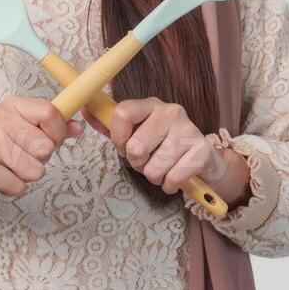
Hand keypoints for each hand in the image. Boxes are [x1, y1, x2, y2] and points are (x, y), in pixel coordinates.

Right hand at [0, 96, 83, 197]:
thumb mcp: (16, 124)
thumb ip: (48, 125)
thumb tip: (77, 127)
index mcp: (12, 105)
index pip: (51, 113)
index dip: (58, 133)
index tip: (49, 140)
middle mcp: (1, 119)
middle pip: (46, 147)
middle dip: (39, 159)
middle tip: (20, 155)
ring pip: (36, 170)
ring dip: (25, 175)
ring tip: (8, 166)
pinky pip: (19, 186)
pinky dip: (11, 187)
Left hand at [93, 96, 241, 200]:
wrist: (203, 160)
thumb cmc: (162, 146)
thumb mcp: (135, 133)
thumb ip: (110, 125)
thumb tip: (85, 112)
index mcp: (150, 104)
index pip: (122, 113)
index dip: (118, 138)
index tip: (124, 147)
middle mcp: (170, 111)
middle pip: (135, 147)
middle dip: (138, 163)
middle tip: (149, 160)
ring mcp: (188, 130)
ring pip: (152, 168)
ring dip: (155, 176)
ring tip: (165, 167)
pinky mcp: (202, 151)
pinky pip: (172, 179)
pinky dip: (170, 185)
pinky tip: (177, 176)